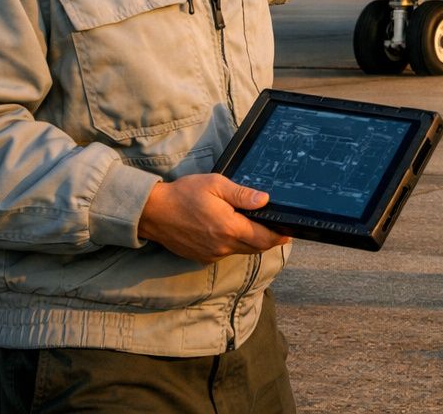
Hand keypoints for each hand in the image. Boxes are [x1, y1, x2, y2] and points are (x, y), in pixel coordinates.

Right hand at [137, 174, 289, 263]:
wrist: (153, 212)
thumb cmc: (184, 194)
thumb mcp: (215, 185)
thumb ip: (242, 194)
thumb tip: (265, 200)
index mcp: (228, 228)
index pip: (264, 238)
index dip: (279, 235)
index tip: (288, 231)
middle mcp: (222, 246)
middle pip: (256, 248)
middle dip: (269, 239)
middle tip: (277, 228)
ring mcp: (212, 254)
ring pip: (242, 251)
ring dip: (252, 242)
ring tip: (255, 226)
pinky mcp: (203, 257)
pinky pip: (226, 253)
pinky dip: (235, 244)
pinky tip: (232, 230)